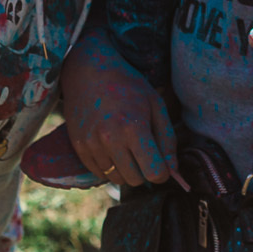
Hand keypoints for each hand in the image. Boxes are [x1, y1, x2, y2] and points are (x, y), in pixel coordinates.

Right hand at [60, 30, 180, 186]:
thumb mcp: (156, 105)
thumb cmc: (128, 85)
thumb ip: (167, 140)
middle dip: (144, 171)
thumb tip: (173, 171)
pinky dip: (110, 167)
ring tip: (127, 147)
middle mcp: (110, 140)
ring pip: (117, 179)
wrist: (89, 71)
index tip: (161, 162)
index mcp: (133, 128)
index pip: (154, 173)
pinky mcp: (79, 147)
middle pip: (136, 180)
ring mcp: (92, 145)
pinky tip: (112, 147)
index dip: (162, 171)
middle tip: (144, 152)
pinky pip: (100, 174)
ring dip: (127, 170)